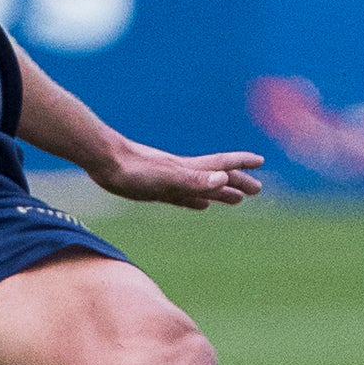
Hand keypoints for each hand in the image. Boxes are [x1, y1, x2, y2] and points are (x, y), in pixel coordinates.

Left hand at [90, 139, 263, 211]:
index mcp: (189, 170)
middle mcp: (183, 173)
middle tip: (257, 189)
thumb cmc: (132, 170)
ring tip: (235, 198)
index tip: (260, 161)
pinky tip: (199, 204)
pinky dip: (196, 199)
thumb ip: (194, 181)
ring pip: (203, 187)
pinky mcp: (155, 188)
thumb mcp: (165, 179)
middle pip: (217, 177)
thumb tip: (224, 179)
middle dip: (238, 182)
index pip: (222, 166)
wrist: (103, 160)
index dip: (241, 164)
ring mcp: (170, 180)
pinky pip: (183, 196)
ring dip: (220, 191)